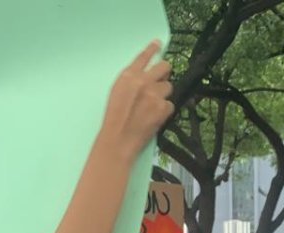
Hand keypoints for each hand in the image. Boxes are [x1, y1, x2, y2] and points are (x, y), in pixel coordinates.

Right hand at [99, 41, 173, 160]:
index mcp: (128, 76)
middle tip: (161, 79)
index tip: (158, 43)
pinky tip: (154, 116)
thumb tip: (146, 76)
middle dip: (165, 72)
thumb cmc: (114, 118)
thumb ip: (131, 81)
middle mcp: (143, 82)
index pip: (144, 56)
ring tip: (152, 105)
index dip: (153, 48)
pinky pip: (170, 104)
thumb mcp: (117, 92)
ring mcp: (154, 95)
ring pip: (168, 87)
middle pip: (164, 67)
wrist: (118, 138)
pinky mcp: (163, 108)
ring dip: (163, 94)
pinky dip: (164, 110)